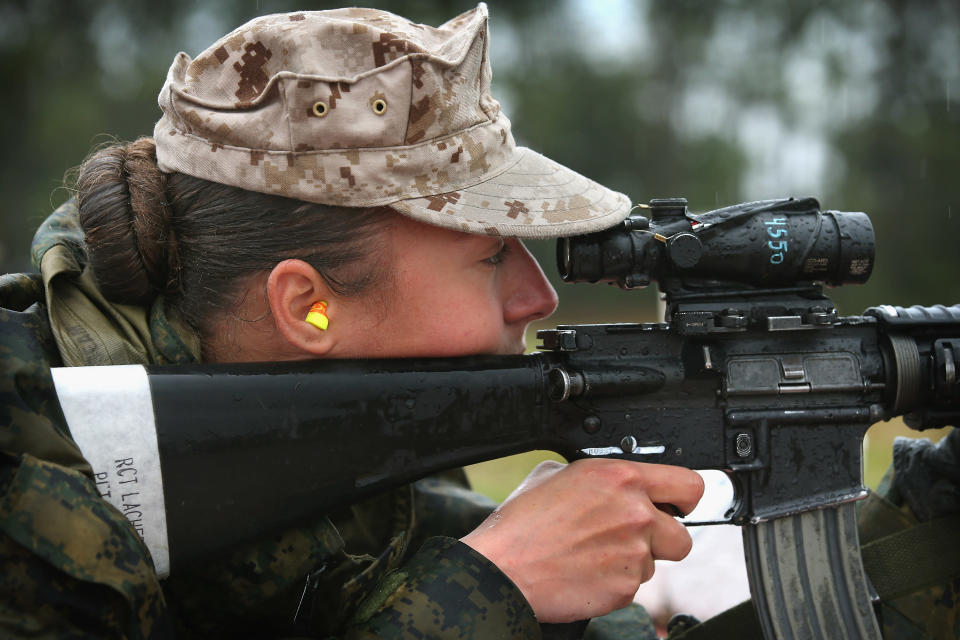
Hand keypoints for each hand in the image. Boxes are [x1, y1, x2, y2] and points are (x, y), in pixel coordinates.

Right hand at [460, 459, 703, 622]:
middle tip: (632, 538)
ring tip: (593, 555)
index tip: (676, 505)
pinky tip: (586, 572)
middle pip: (682, 536)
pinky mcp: (624, 588)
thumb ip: (599, 476)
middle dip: (662, 539)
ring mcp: (633, 554)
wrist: (504, 567)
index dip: (684, 499)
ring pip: (654, 563)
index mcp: (620, 478)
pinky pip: (633, 586)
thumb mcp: (556, 473)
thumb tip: (613, 483)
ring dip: (631, 561)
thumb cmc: (522, 522)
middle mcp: (634, 513)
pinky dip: (614, 582)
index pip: (689, 484)